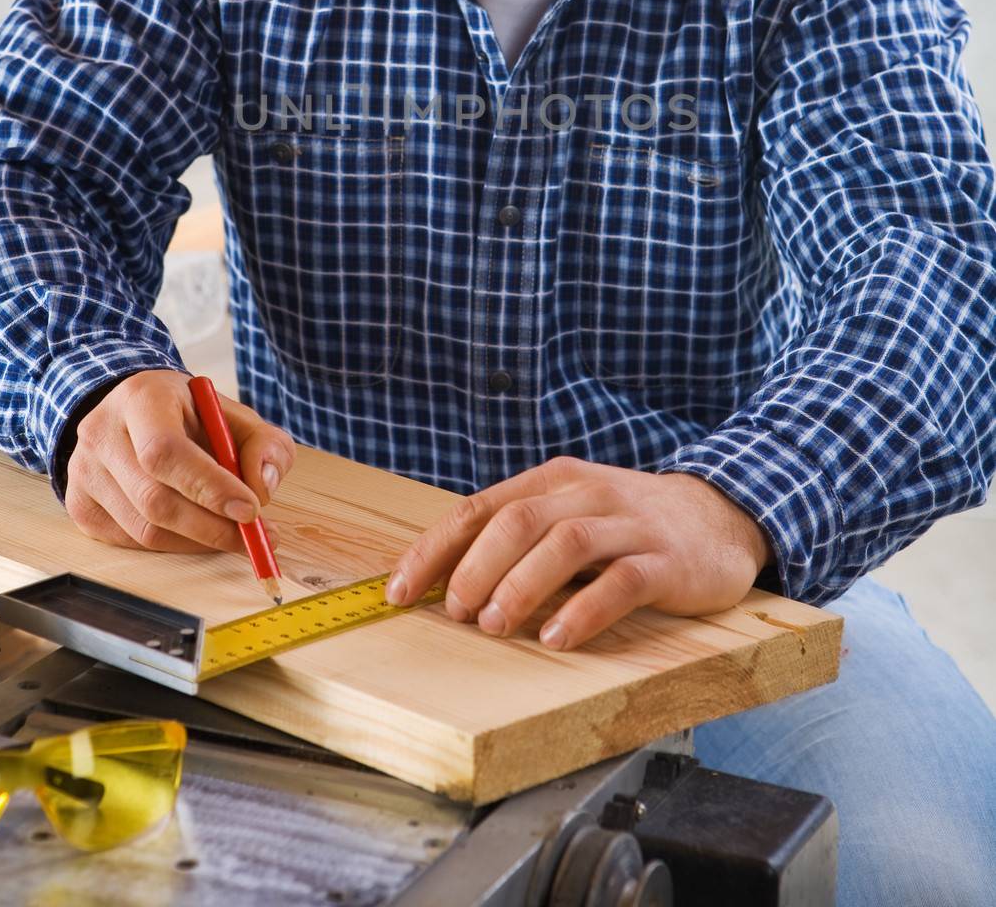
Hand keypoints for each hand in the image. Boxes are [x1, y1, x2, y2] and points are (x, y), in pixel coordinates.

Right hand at [64, 368, 294, 553]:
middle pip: (153, 498)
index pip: (165, 451)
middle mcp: (102, 432)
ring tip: (232, 533)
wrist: (134, 412)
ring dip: (197, 541)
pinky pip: (130, 542)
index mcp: (141, 397)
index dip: (209, 487)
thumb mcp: (234, 415)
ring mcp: (84, 471)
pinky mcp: (79, 505)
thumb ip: (264, 444)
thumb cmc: (189, 416)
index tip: (251, 510)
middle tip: (254, 536)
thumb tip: (262, 488)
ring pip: (143, 529)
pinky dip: (173, 545)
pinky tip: (196, 531)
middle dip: (210, 526)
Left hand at [385, 456, 772, 650]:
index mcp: (553, 481)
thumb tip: (443, 580)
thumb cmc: (627, 522)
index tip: (398, 590)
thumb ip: (518, 536)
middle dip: (475, 567)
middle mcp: (586, 495)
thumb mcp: (569, 512)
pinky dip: (584, 610)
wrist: (720, 514)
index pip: (480, 508)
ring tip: (493, 624)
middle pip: (518, 521)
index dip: (434, 549)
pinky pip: (622, 583)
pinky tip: (556, 637)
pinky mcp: (666, 562)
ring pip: (565, 544)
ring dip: (521, 585)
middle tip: (453, 611)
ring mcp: (628, 526)